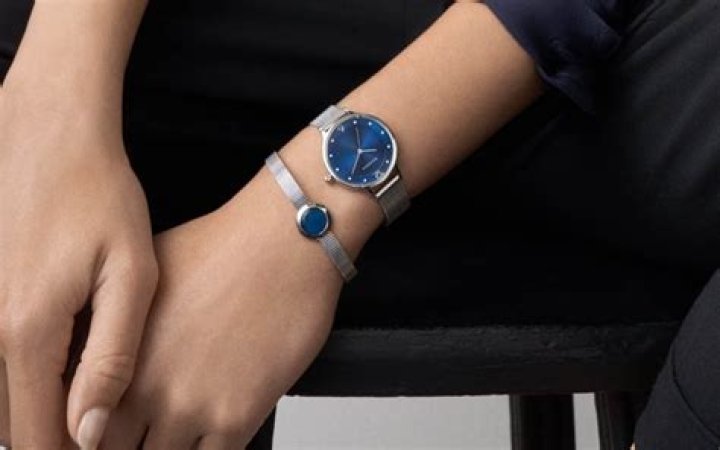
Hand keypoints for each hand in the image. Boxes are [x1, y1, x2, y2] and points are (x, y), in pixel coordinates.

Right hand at [0, 83, 156, 447]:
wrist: (50, 134)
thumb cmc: (97, 195)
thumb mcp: (130, 274)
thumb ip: (111, 358)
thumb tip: (92, 430)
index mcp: (27, 332)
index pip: (37, 437)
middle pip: (12, 424)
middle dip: (55, 436)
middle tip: (101, 423)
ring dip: (38, 407)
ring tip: (87, 394)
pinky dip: (22, 373)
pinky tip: (60, 357)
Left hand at [100, 167, 346, 447]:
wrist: (283, 241)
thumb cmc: (221, 247)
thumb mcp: (142, 278)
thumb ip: (109, 329)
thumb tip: (96, 355)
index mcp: (113, 356)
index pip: (78, 425)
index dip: (86, 435)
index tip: (99, 430)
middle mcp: (144, 389)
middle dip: (121, 447)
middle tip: (141, 432)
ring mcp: (190, 407)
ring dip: (165, 449)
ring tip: (177, 429)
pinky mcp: (236, 416)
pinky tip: (209, 434)